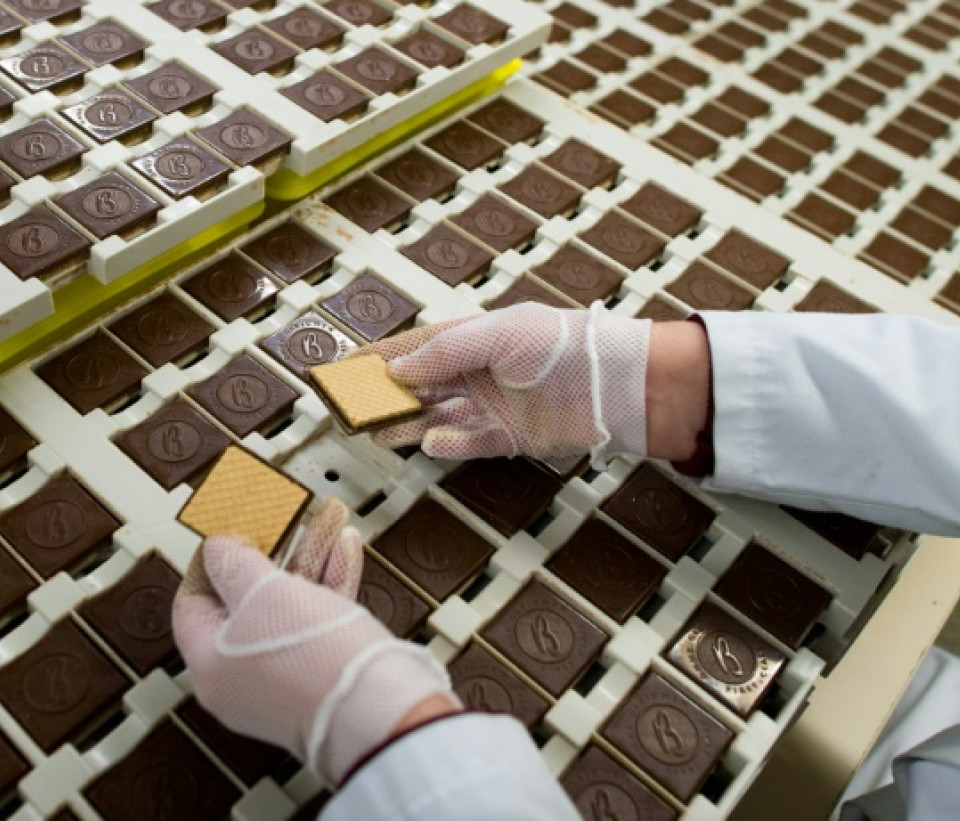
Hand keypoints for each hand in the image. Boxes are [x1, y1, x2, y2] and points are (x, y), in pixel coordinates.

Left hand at [172, 499, 457, 784]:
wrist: (378, 710)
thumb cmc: (311, 658)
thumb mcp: (261, 592)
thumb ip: (235, 564)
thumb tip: (217, 550)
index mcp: (210, 665)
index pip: (193, 606)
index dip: (209, 564)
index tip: (230, 536)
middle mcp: (242, 678)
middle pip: (247, 602)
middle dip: (274, 553)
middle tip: (284, 521)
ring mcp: (284, 679)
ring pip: (289, 608)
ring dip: (309, 560)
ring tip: (328, 521)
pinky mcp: (323, 677)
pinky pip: (319, 624)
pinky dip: (330, 585)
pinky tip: (345, 549)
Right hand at [365, 302, 651, 463]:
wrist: (618, 385)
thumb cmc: (564, 345)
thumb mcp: (499, 335)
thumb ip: (446, 352)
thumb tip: (398, 370)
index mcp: (472, 338)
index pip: (412, 348)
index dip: (376, 358)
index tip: (341, 369)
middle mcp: (477, 372)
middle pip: (417, 386)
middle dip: (383, 397)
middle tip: (350, 409)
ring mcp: (491, 407)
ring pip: (435, 418)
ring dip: (406, 425)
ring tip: (377, 432)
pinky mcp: (508, 438)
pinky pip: (467, 444)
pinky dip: (448, 445)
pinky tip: (431, 444)